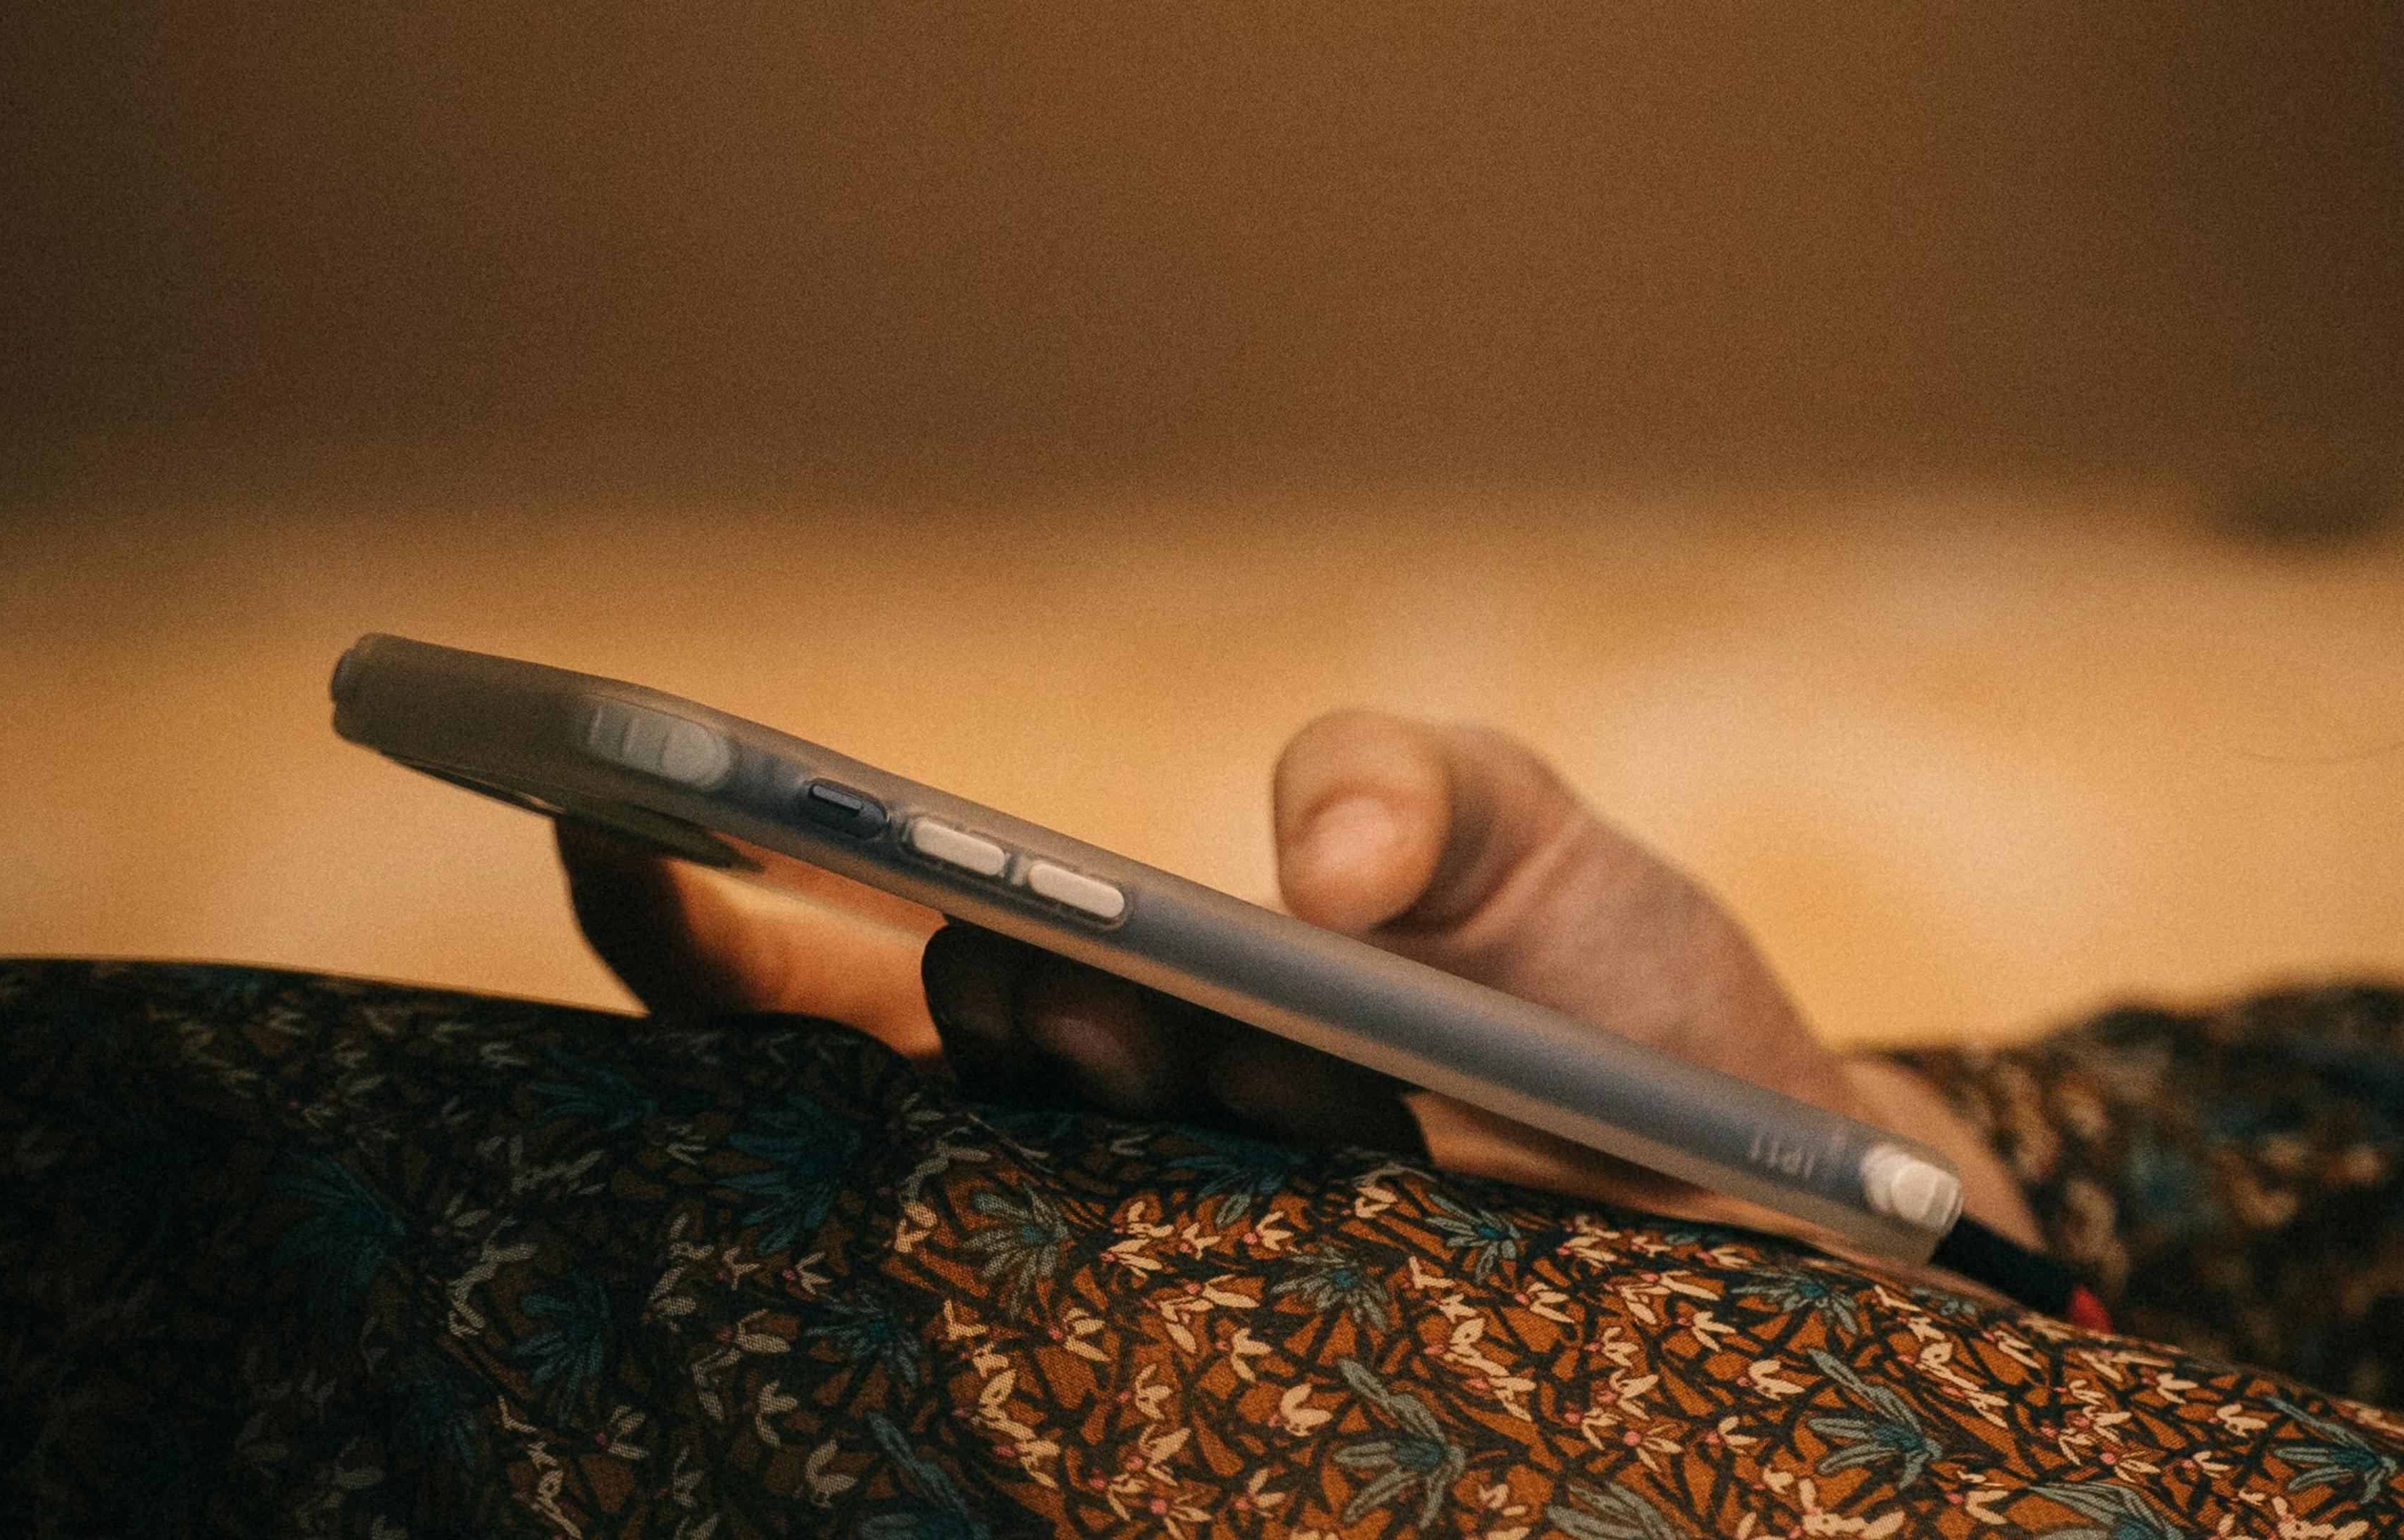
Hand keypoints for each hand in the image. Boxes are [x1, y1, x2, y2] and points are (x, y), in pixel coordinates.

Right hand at [558, 710, 2037, 1246]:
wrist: (1799, 1185)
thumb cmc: (1616, 1000)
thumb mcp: (1520, 836)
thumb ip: (1401, 781)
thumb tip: (1307, 872)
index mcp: (1127, 999)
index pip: (866, 957)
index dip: (710, 904)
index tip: (605, 818)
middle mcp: (1126, 1143)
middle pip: (927, 1080)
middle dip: (945, 986)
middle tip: (1027, 941)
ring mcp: (1200, 1261)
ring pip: (1047, 1194)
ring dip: (1089, 1084)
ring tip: (1166, 1018)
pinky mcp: (1305, 1362)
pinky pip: (1161, 1339)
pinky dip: (1148, 1279)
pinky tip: (1275, 1171)